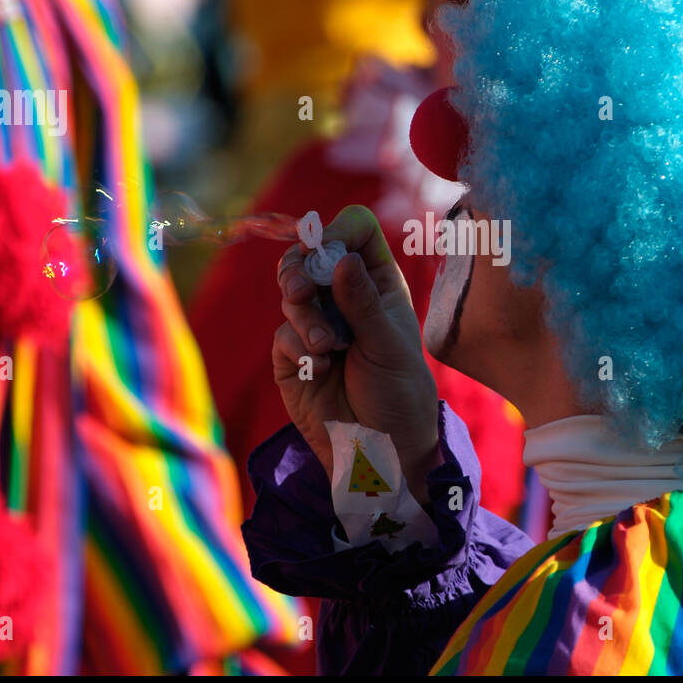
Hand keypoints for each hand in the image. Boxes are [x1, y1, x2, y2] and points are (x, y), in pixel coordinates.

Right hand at [272, 205, 439, 501]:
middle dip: (300, 268)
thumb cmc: (399, 396)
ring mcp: (315, 323)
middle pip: (309, 255)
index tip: (327, 248)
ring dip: (302, 313)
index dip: (338, 230)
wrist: (379, 452)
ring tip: (325, 345)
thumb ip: (361, 302)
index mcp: (378, 283)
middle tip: (300, 289)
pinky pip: (282, 334)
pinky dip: (297, 346)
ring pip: (291, 292)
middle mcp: (345, 297)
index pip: (355, 232)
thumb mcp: (389, 346)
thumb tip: (339, 257)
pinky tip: (321, 367)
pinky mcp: (293, 355)